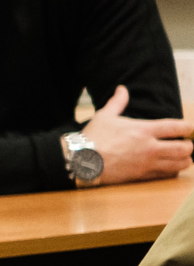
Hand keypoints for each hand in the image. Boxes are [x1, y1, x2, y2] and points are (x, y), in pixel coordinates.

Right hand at [77, 85, 193, 184]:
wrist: (81, 160)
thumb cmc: (93, 137)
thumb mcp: (105, 116)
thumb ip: (118, 102)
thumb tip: (122, 89)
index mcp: (144, 130)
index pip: (177, 127)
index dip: (188, 127)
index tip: (188, 128)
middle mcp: (150, 147)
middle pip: (184, 148)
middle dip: (188, 146)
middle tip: (185, 144)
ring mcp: (147, 163)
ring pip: (180, 164)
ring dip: (183, 160)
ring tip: (180, 157)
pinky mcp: (142, 176)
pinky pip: (167, 175)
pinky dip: (172, 171)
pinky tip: (169, 168)